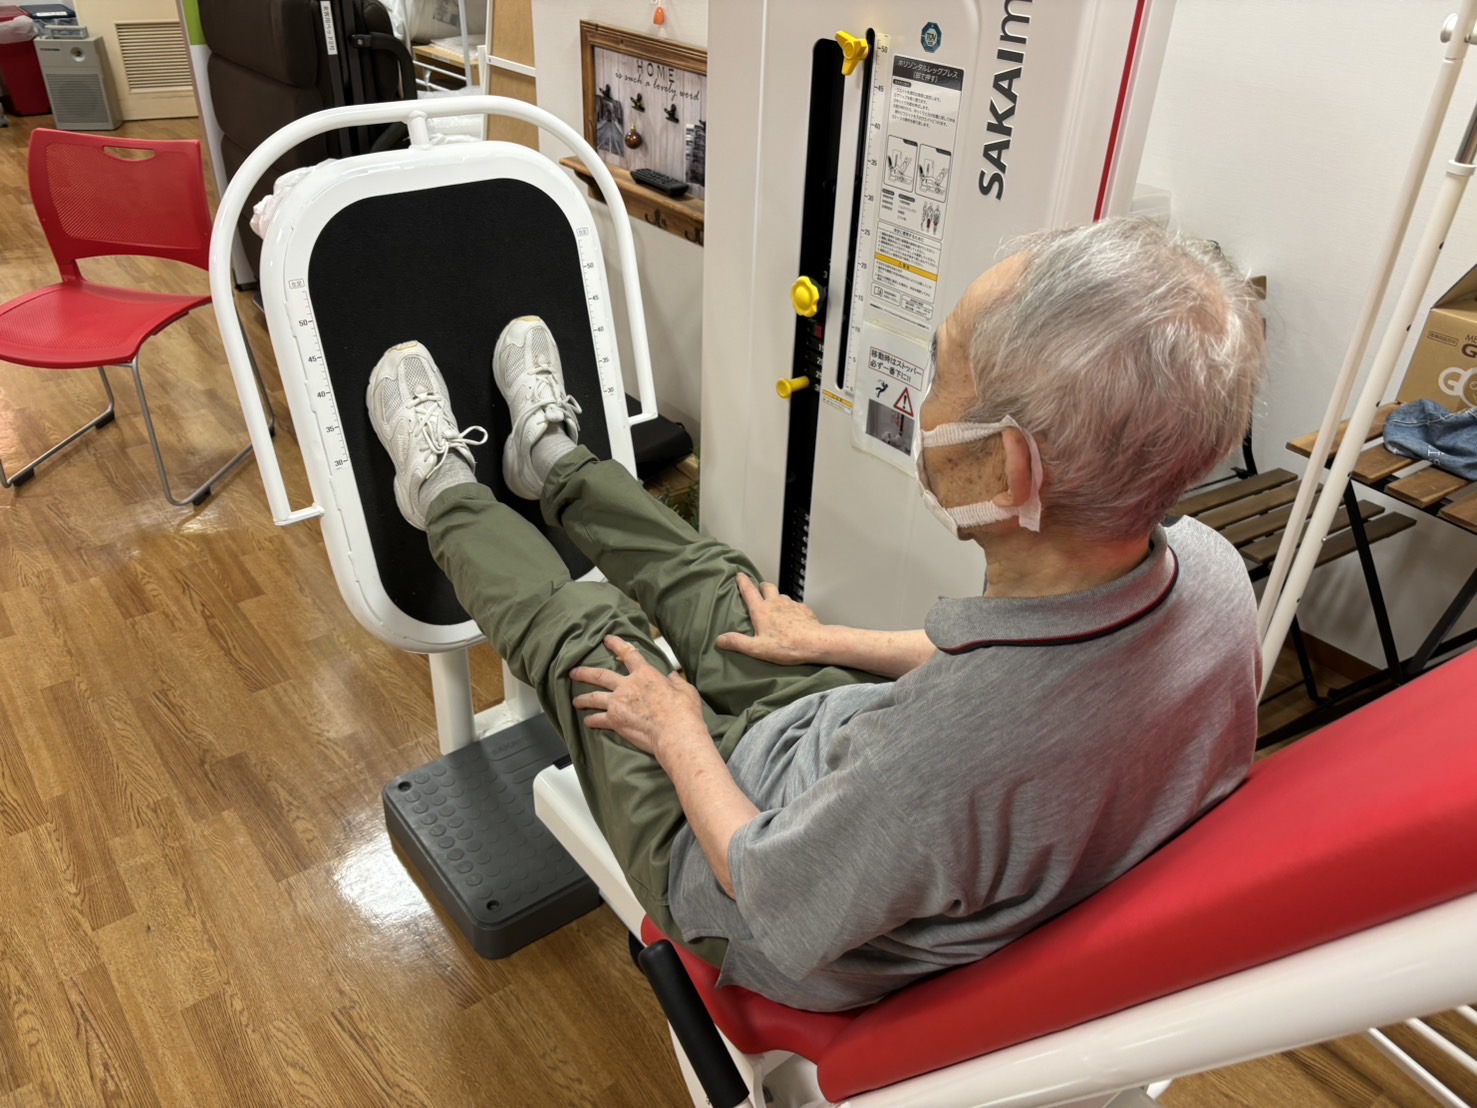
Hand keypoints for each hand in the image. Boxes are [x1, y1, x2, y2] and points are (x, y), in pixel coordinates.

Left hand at [570, 635, 705, 757]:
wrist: (675, 732)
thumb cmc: (683, 712)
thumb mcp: (686, 690)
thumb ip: (676, 681)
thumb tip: (672, 676)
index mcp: (645, 674)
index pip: (628, 654)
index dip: (616, 645)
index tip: (607, 639)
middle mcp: (627, 686)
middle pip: (601, 675)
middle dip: (585, 672)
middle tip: (574, 671)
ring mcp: (618, 703)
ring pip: (593, 697)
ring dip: (583, 698)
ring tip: (575, 700)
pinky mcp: (615, 721)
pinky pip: (597, 719)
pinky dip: (591, 721)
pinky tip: (587, 722)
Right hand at [715, 572, 827, 665]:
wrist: (814, 643)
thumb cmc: (785, 646)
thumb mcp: (757, 648)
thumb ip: (738, 642)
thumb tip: (720, 639)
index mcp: (762, 610)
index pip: (749, 591)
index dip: (743, 582)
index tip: (739, 574)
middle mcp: (776, 603)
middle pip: (768, 587)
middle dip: (762, 586)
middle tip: (759, 588)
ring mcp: (791, 604)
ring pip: (782, 595)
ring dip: (777, 597)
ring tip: (776, 606)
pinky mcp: (804, 610)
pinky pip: (795, 605)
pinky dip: (791, 608)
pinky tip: (793, 617)